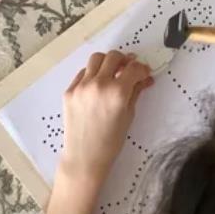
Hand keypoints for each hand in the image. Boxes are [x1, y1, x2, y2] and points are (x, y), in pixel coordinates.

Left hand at [61, 50, 152, 181]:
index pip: (133, 68)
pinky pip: (82, 73)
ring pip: (95, 59)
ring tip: (112, 71)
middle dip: (125, 60)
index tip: (144, 72)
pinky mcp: (69, 91)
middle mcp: (98, 84)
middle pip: (113, 57)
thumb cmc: (110, 142)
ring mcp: (81, 87)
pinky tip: (97, 83)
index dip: (142, 68)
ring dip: (107, 62)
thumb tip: (145, 79)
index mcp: (117, 92)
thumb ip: (136, 92)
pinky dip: (92, 73)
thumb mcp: (129, 115)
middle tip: (129, 67)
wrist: (85, 157)